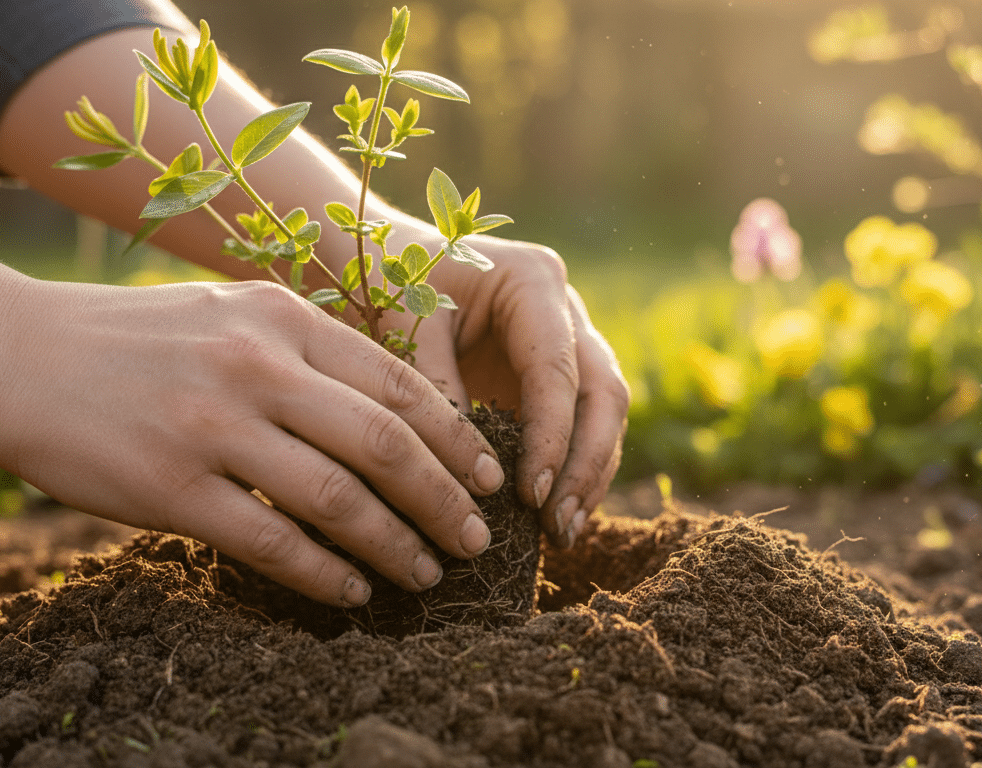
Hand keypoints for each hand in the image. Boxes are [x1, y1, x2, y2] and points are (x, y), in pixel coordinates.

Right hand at [0, 278, 503, 605]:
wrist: (10, 352)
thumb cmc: (134, 340)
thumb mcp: (230, 316)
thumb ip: (307, 353)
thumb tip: (394, 418)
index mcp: (280, 319)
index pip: (399, 383)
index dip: (457, 438)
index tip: (489, 477)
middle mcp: (256, 367)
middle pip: (384, 442)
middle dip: (444, 498)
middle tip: (474, 538)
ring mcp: (212, 427)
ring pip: (337, 498)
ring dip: (394, 544)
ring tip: (426, 574)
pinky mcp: (169, 487)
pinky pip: (270, 542)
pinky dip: (323, 573)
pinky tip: (351, 592)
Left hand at [402, 235, 629, 548]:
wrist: (378, 258)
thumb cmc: (386, 280)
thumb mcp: (404, 327)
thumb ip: (437, 392)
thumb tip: (473, 479)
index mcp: (533, 282)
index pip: (559, 372)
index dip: (553, 439)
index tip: (530, 496)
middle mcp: (565, 309)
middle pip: (603, 394)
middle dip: (585, 465)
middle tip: (556, 524)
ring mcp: (566, 340)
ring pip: (603, 414)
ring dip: (587, 476)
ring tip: (559, 533)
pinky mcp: (551, 374)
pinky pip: (579, 426)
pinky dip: (570, 471)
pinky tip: (551, 519)